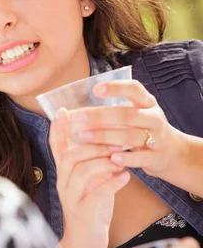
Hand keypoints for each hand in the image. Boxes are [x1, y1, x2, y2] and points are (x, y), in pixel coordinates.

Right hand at [50, 109, 129, 247]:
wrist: (85, 243)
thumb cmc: (91, 208)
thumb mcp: (90, 181)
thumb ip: (93, 162)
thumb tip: (106, 139)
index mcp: (64, 174)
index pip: (55, 147)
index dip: (57, 128)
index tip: (63, 110)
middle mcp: (63, 183)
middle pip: (70, 156)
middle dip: (92, 144)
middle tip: (115, 138)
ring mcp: (71, 198)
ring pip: (81, 172)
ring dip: (103, 161)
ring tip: (121, 157)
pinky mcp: (83, 212)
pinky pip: (95, 193)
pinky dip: (111, 182)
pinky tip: (125, 177)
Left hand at [66, 79, 186, 180]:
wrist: (172, 152)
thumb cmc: (144, 130)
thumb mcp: (136, 114)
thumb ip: (113, 110)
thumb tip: (73, 110)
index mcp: (147, 103)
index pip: (134, 89)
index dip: (116, 88)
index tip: (95, 90)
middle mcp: (153, 118)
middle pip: (127, 114)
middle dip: (100, 116)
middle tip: (78, 118)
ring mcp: (157, 138)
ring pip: (131, 136)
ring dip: (106, 136)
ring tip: (84, 136)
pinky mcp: (156, 157)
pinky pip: (140, 158)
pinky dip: (126, 158)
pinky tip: (110, 159)